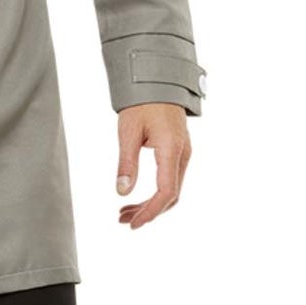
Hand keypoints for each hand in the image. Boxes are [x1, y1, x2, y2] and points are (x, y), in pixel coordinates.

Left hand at [115, 102, 190, 229]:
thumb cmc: (142, 102)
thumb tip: (122, 192)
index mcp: (172, 149)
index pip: (166, 191)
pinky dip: (155, 193)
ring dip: (150, 204)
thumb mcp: (128, 132)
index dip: (151, 211)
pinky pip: (170, 180)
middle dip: (148, 212)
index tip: (134, 223)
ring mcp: (183, 154)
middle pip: (171, 196)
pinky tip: (137, 198)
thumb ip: (126, 162)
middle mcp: (183, 154)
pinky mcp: (178, 152)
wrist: (158, 80)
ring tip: (125, 213)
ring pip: (171, 189)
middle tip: (123, 220)